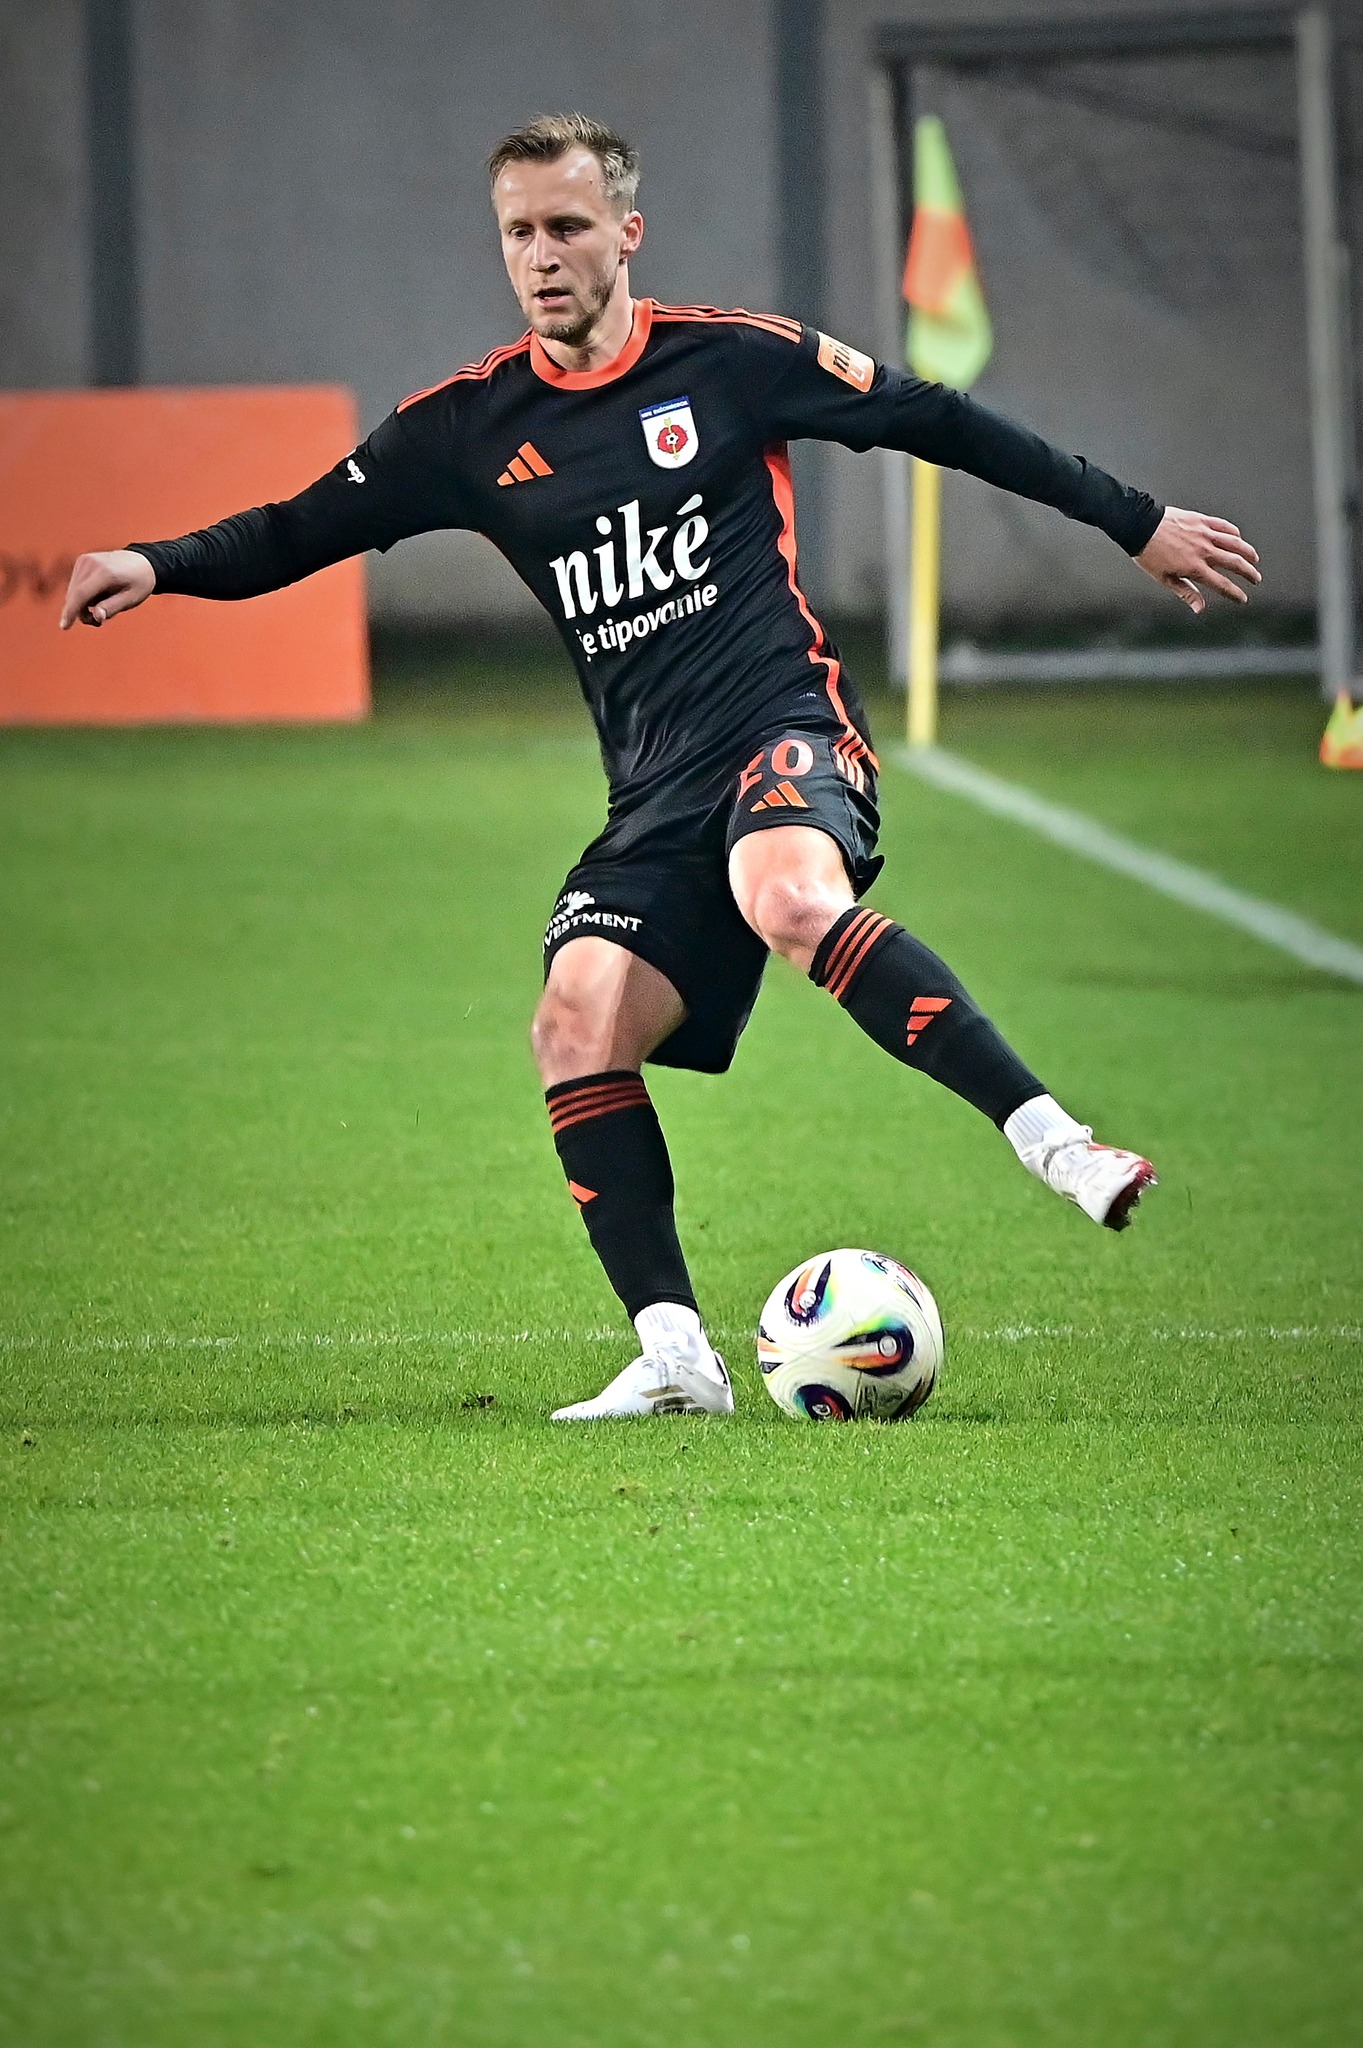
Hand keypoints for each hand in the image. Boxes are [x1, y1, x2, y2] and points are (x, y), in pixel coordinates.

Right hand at [59, 549, 156, 629]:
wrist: (142, 562)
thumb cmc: (139, 583)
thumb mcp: (131, 599)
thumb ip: (112, 608)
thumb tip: (97, 617)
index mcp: (105, 573)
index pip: (81, 594)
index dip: (71, 611)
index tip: (64, 626)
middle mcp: (92, 563)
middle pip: (75, 595)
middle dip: (82, 612)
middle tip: (99, 621)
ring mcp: (85, 560)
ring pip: (73, 592)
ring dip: (82, 604)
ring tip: (102, 608)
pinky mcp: (82, 561)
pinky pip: (75, 585)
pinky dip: (83, 595)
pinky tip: (98, 596)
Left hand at [1135, 508, 1260, 614]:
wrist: (1141, 527)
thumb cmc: (1150, 555)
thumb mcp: (1165, 578)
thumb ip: (1186, 592)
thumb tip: (1199, 609)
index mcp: (1194, 568)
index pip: (1221, 584)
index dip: (1235, 593)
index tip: (1243, 599)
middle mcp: (1204, 551)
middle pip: (1235, 563)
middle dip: (1249, 573)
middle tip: (1256, 579)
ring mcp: (1205, 534)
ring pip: (1235, 543)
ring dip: (1248, 553)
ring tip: (1254, 560)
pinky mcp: (1202, 521)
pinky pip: (1224, 527)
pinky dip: (1234, 534)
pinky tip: (1238, 539)